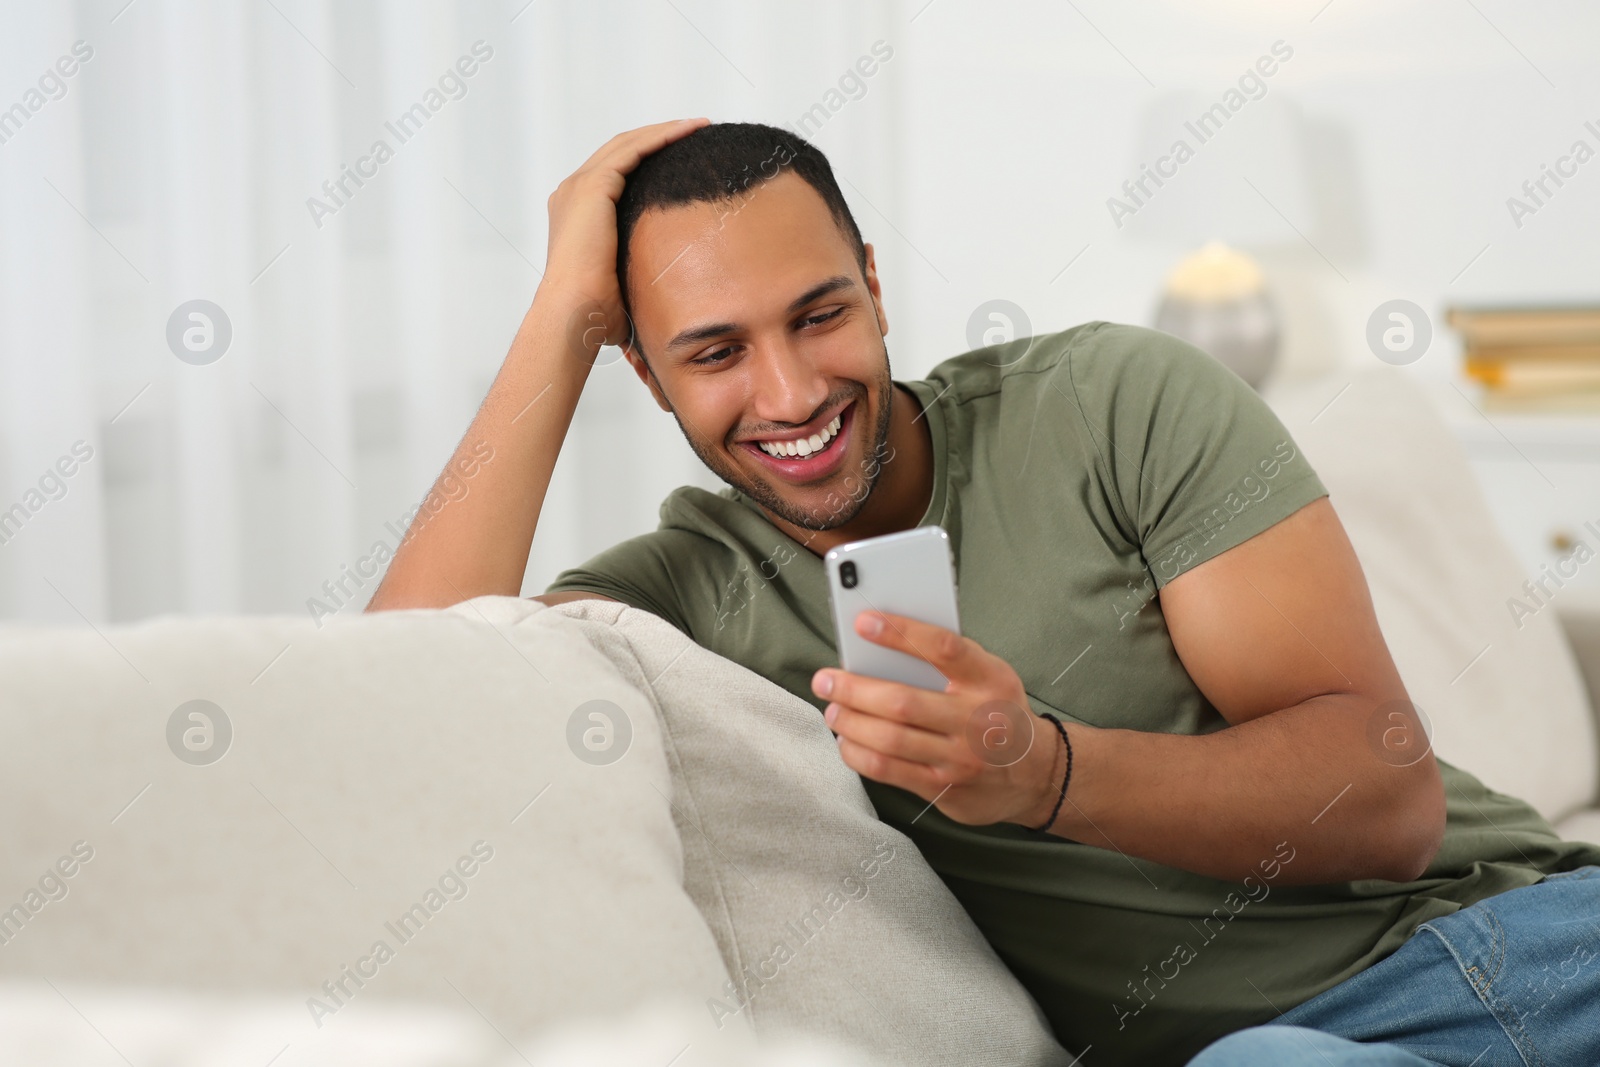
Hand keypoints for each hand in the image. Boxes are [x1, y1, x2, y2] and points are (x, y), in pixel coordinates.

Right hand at [538, 117, 709, 348]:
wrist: (574, 314)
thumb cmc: (595, 315)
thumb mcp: (621, 286)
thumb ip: (636, 279)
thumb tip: (664, 307)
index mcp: (576, 214)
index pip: (614, 174)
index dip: (647, 159)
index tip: (680, 158)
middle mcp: (572, 194)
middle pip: (621, 151)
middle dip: (658, 138)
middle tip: (695, 130)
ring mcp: (579, 187)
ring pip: (628, 144)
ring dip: (664, 131)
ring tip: (698, 125)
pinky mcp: (593, 186)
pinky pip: (633, 150)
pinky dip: (660, 137)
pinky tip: (688, 131)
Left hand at [811, 611, 1065, 827]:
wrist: (1037, 773)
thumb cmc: (997, 710)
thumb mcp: (989, 675)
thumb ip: (947, 659)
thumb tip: (880, 644)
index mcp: (989, 679)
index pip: (943, 648)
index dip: (900, 632)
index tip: (863, 621)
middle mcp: (976, 720)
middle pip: (902, 702)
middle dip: (854, 689)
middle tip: (825, 680)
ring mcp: (960, 759)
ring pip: (890, 740)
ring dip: (850, 723)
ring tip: (833, 710)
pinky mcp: (945, 789)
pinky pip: (889, 771)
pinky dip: (858, 754)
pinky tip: (846, 741)